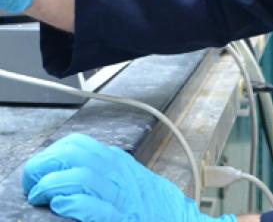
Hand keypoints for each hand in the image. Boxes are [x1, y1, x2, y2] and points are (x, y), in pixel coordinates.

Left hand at [23, 133, 236, 221]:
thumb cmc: (153, 206)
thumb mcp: (128, 178)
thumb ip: (104, 171)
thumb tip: (69, 172)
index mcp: (117, 162)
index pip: (76, 144)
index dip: (51, 155)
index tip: (38, 173)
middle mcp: (118, 173)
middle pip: (74, 154)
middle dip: (45, 166)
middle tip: (33, 185)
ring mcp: (120, 195)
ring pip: (82, 175)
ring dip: (53, 184)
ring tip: (41, 196)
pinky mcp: (121, 218)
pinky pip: (95, 206)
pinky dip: (75, 203)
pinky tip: (62, 205)